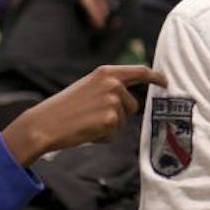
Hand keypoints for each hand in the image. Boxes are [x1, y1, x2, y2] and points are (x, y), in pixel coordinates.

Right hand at [2, 64, 166, 165]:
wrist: (44, 123)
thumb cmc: (64, 108)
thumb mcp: (88, 87)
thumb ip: (109, 87)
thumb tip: (129, 98)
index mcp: (106, 72)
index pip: (139, 71)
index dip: (155, 76)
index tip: (165, 82)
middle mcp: (113, 84)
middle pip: (132, 106)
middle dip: (119, 115)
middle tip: (92, 117)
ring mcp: (113, 101)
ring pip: (123, 122)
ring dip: (108, 127)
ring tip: (87, 123)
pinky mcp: (111, 120)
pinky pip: (114, 134)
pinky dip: (102, 137)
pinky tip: (87, 132)